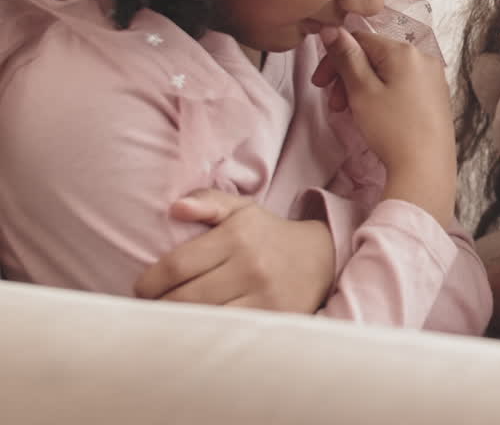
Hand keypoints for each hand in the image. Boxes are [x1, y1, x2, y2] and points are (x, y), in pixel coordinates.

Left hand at [134, 189, 335, 312]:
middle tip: (152, 308)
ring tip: (168, 322)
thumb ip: (208, 202)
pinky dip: (207, 335)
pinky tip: (197, 332)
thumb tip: (176, 207)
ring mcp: (263, 295)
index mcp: (236, 236)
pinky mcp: (274, 317)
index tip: (142, 289)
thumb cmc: (267, 234)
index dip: (149, 283)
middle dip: (158, 307)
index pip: (176, 266)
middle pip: (184, 297)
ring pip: (204, 319)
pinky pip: (229, 332)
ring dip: (179, 323)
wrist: (321, 257)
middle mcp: (250, 265)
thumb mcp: (241, 209)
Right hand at [311, 26, 455, 218]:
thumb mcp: (362, 90)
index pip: (360, 40)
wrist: (426, 167)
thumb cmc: (393, 129)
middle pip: (374, 56)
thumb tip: (332, 29)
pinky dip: (382, 95)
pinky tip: (372, 115)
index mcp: (405, 51)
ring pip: (387, 73)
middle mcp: (424, 58)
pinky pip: (402, 86)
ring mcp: (433, 78)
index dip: (335, 59)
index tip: (320, 82)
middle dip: (347, 76)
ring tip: (350, 112)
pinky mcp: (436, 98)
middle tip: (334, 103)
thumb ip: (346, 57)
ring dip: (362, 88)